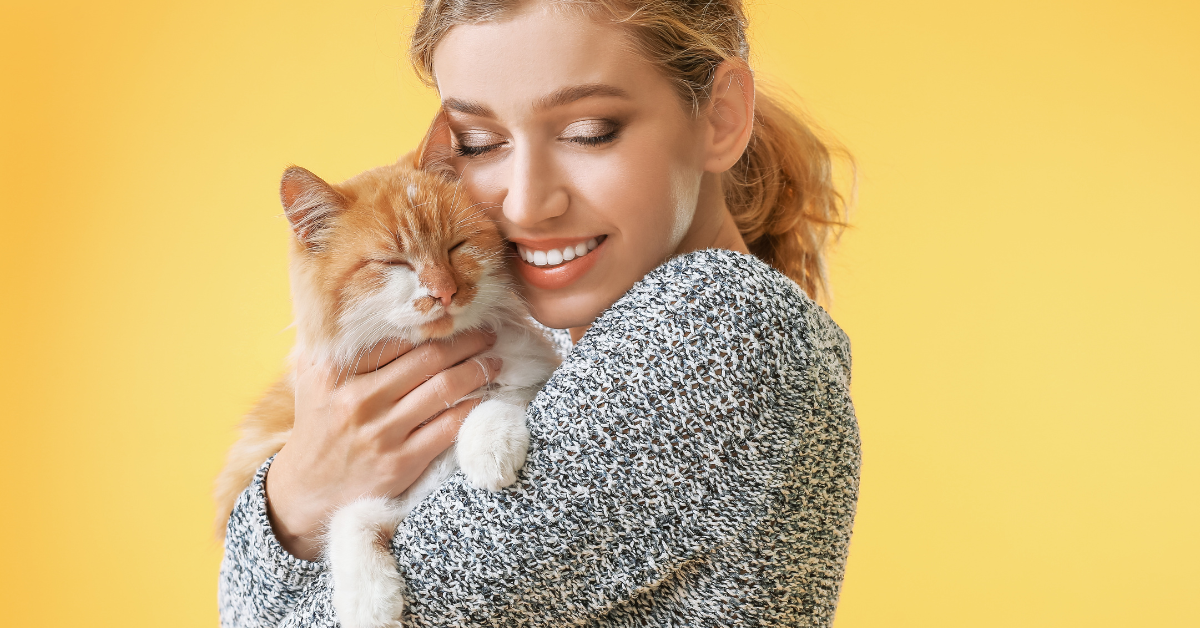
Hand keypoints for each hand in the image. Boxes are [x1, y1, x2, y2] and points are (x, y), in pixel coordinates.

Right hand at [264, 329, 500, 559]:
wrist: (306, 489)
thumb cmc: (318, 424)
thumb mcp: (312, 377)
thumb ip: (334, 341)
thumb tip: (369, 301)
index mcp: (333, 371)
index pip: (397, 336)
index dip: (435, 324)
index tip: (457, 316)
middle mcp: (356, 399)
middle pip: (428, 358)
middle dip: (466, 342)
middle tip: (488, 334)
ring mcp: (380, 433)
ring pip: (444, 389)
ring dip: (477, 371)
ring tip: (493, 362)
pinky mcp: (400, 463)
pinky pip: (448, 427)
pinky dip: (472, 408)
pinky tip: (484, 398)